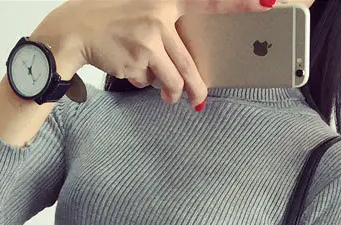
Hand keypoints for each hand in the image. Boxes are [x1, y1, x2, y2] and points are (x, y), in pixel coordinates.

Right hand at [35, 0, 275, 108]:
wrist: (74, 30)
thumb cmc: (111, 22)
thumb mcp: (143, 12)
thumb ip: (168, 29)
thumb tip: (187, 66)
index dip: (240, 1)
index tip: (266, 4)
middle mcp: (161, 15)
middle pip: (191, 59)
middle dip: (196, 85)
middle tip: (199, 98)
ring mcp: (149, 38)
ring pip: (174, 77)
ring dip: (172, 91)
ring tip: (167, 96)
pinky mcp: (138, 58)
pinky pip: (151, 81)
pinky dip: (145, 83)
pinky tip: (132, 71)